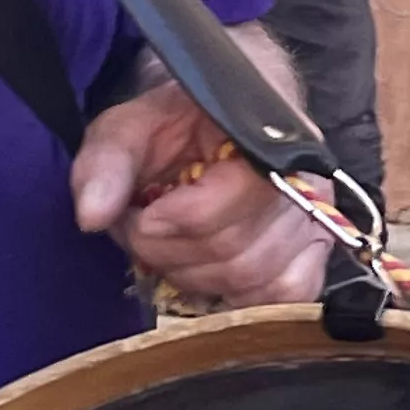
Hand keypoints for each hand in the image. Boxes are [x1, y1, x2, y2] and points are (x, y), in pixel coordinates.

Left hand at [75, 73, 338, 306]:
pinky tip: (210, 271)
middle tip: (144, 228)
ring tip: (171, 244)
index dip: (170, 220)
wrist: (222, 112)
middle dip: (171, 251)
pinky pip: (288, 294)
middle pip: (234, 251)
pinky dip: (242, 296)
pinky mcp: (317, 247)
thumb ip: (106, 163)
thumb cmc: (178, 119)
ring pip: (253, 277)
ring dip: (194, 273)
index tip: (140, 210)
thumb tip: (92, 215)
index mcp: (261, 127)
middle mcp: (304, 172)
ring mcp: (317, 212)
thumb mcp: (129, 125)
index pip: (222, 202)